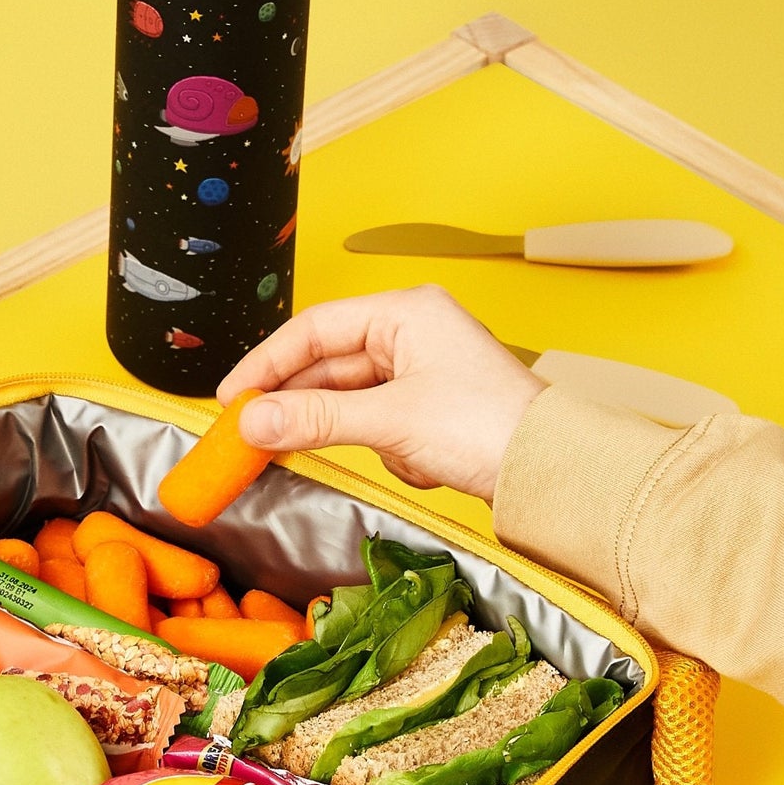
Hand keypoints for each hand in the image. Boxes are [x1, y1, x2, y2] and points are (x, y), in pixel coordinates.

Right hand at [218, 285, 544, 503]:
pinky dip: (370, 444)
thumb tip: (251, 422)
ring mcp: (419, 372)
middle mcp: (411, 334)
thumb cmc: (487, 428)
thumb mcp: (389, 421)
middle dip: (291, 402)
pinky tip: (397, 462)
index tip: (231, 399)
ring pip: (346, 397)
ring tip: (301, 453)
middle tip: (249, 434)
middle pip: (325, 364)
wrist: (552, 472)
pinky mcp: (427, 409)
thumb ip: (315, 419)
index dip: (266, 364)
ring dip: (330, 427)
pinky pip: (372, 422)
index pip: (314, 329)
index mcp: (406, 312)